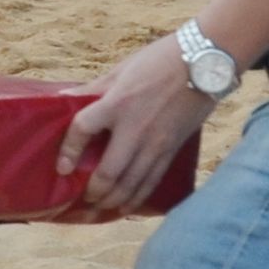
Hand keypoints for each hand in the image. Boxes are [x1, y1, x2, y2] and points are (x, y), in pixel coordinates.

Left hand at [57, 31, 213, 212]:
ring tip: (99, 209)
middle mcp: (135, 128)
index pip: (83, 129)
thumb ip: (94, 88)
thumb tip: (64, 98)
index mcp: (117, 102)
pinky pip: (152, 181)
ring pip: (131, 185)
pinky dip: (136, 198)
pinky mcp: (172, 150)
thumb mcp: (122, 69)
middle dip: (92, 192)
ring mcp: (156, 143)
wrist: (206, 63)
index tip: (62, 167)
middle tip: (81, 198)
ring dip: (111, 202)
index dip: (68, 150)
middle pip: (108, 173)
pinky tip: (126, 207)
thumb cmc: (161, 59)